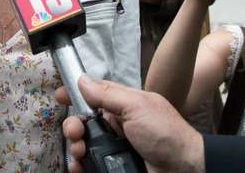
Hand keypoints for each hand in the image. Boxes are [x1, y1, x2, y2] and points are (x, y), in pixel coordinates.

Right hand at [57, 75, 203, 172]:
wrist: (184, 169)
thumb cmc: (166, 134)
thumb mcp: (137, 106)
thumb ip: (108, 94)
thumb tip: (82, 80)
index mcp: (123, 105)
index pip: (94, 94)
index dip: (76, 94)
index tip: (60, 97)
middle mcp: (117, 125)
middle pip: (84, 122)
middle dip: (73, 126)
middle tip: (75, 133)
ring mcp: (115, 147)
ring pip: (85, 144)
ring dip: (76, 146)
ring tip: (79, 152)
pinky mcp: (114, 166)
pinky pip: (91, 164)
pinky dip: (81, 166)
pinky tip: (79, 167)